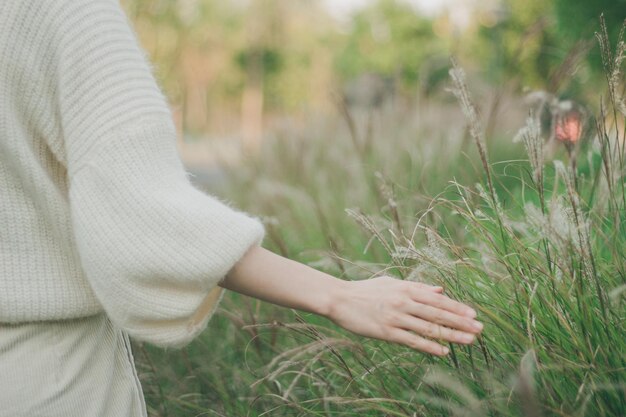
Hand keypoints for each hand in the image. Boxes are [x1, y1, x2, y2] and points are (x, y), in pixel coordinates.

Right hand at [327, 276, 482, 355]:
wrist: (339, 299)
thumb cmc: (366, 290)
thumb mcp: (392, 283)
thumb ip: (416, 287)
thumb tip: (440, 289)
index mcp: (406, 288)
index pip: (437, 299)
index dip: (456, 307)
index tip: (473, 314)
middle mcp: (404, 302)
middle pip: (438, 313)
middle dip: (460, 322)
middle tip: (479, 329)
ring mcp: (396, 317)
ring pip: (429, 327)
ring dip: (451, 335)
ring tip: (469, 340)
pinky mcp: (387, 332)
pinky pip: (412, 340)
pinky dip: (430, 346)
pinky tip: (444, 352)